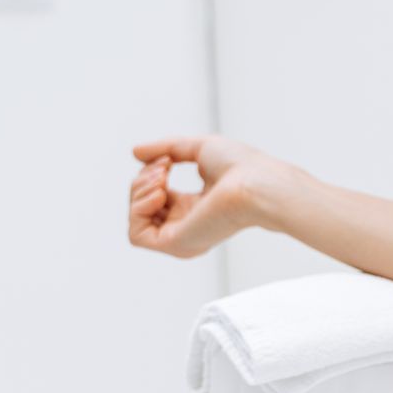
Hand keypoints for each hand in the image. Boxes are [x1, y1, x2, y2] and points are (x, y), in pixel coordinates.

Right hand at [126, 134, 295, 259]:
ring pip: (137, 218)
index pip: (156, 195)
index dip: (151, 174)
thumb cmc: (241, 166)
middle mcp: (187, 224)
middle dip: (143, 179)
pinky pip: (136, 235)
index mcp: (195, 206)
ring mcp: (181, 236)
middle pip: (142, 205)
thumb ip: (167, 149)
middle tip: (164, 166)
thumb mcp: (198, 148)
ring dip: (140, 190)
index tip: (167, 159)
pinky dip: (139, 209)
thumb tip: (135, 152)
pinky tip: (160, 193)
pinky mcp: (175, 244)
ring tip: (162, 177)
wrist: (256, 183)